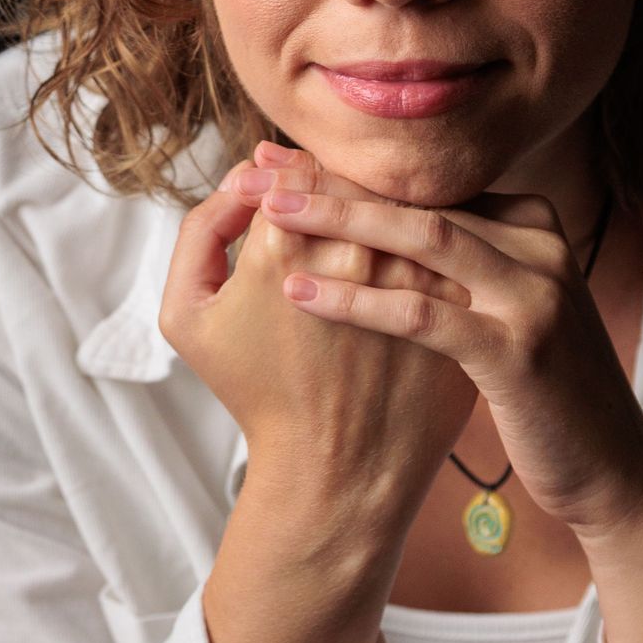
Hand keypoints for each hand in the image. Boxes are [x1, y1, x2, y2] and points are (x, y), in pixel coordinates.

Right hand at [157, 146, 479, 523]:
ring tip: (364, 244)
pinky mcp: (454, 302)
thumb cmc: (258, 396)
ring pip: (403, 210)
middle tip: (325, 214)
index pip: (295, 170)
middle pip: (353, 183)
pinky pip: (445, 249)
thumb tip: (242, 179)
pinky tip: (409, 268)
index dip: (288, 177)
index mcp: (284, 246)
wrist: (336, 471)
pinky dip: (428, 248)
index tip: (286, 200)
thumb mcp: (188, 318)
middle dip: (336, 190)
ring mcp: (412, 274)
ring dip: (387, 214)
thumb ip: (200, 232)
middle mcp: (354, 251)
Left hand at [247, 155, 642, 539]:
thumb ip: (469, 265)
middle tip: (259, 167)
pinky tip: (299, 294)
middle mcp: (539, 247)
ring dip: (337, 221)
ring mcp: (534, 296)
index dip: (353, 172)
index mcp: (534, 228)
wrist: (611, 468)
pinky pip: (421, 314)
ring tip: (269, 212)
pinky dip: (355, 301)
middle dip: (333, 180)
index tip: (285, 160)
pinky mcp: (517, 352)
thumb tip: (389, 229)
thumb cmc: (547, 394)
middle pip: (419, 200)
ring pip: (420, 239)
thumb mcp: (513, 310)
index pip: (430, 187)